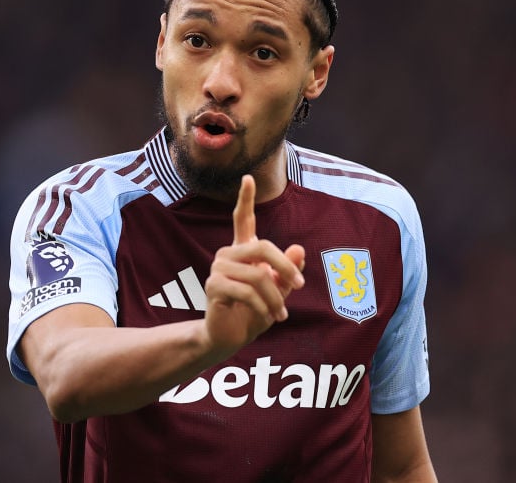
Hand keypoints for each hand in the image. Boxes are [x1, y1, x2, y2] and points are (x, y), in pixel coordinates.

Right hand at [203, 175, 305, 355]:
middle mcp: (228, 254)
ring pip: (258, 274)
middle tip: (300, 286)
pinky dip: (263, 306)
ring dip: (275, 297)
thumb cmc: (255, 311)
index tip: (247, 177)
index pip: (243, 219)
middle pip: (263, 246)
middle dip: (285, 267)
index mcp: (243, 250)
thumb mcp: (278, 290)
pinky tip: (267, 316)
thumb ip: (288, 271)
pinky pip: (247, 291)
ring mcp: (218, 268)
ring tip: (281, 313)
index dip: (245, 199)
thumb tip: (299, 249)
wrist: (231, 337)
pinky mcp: (214, 286)